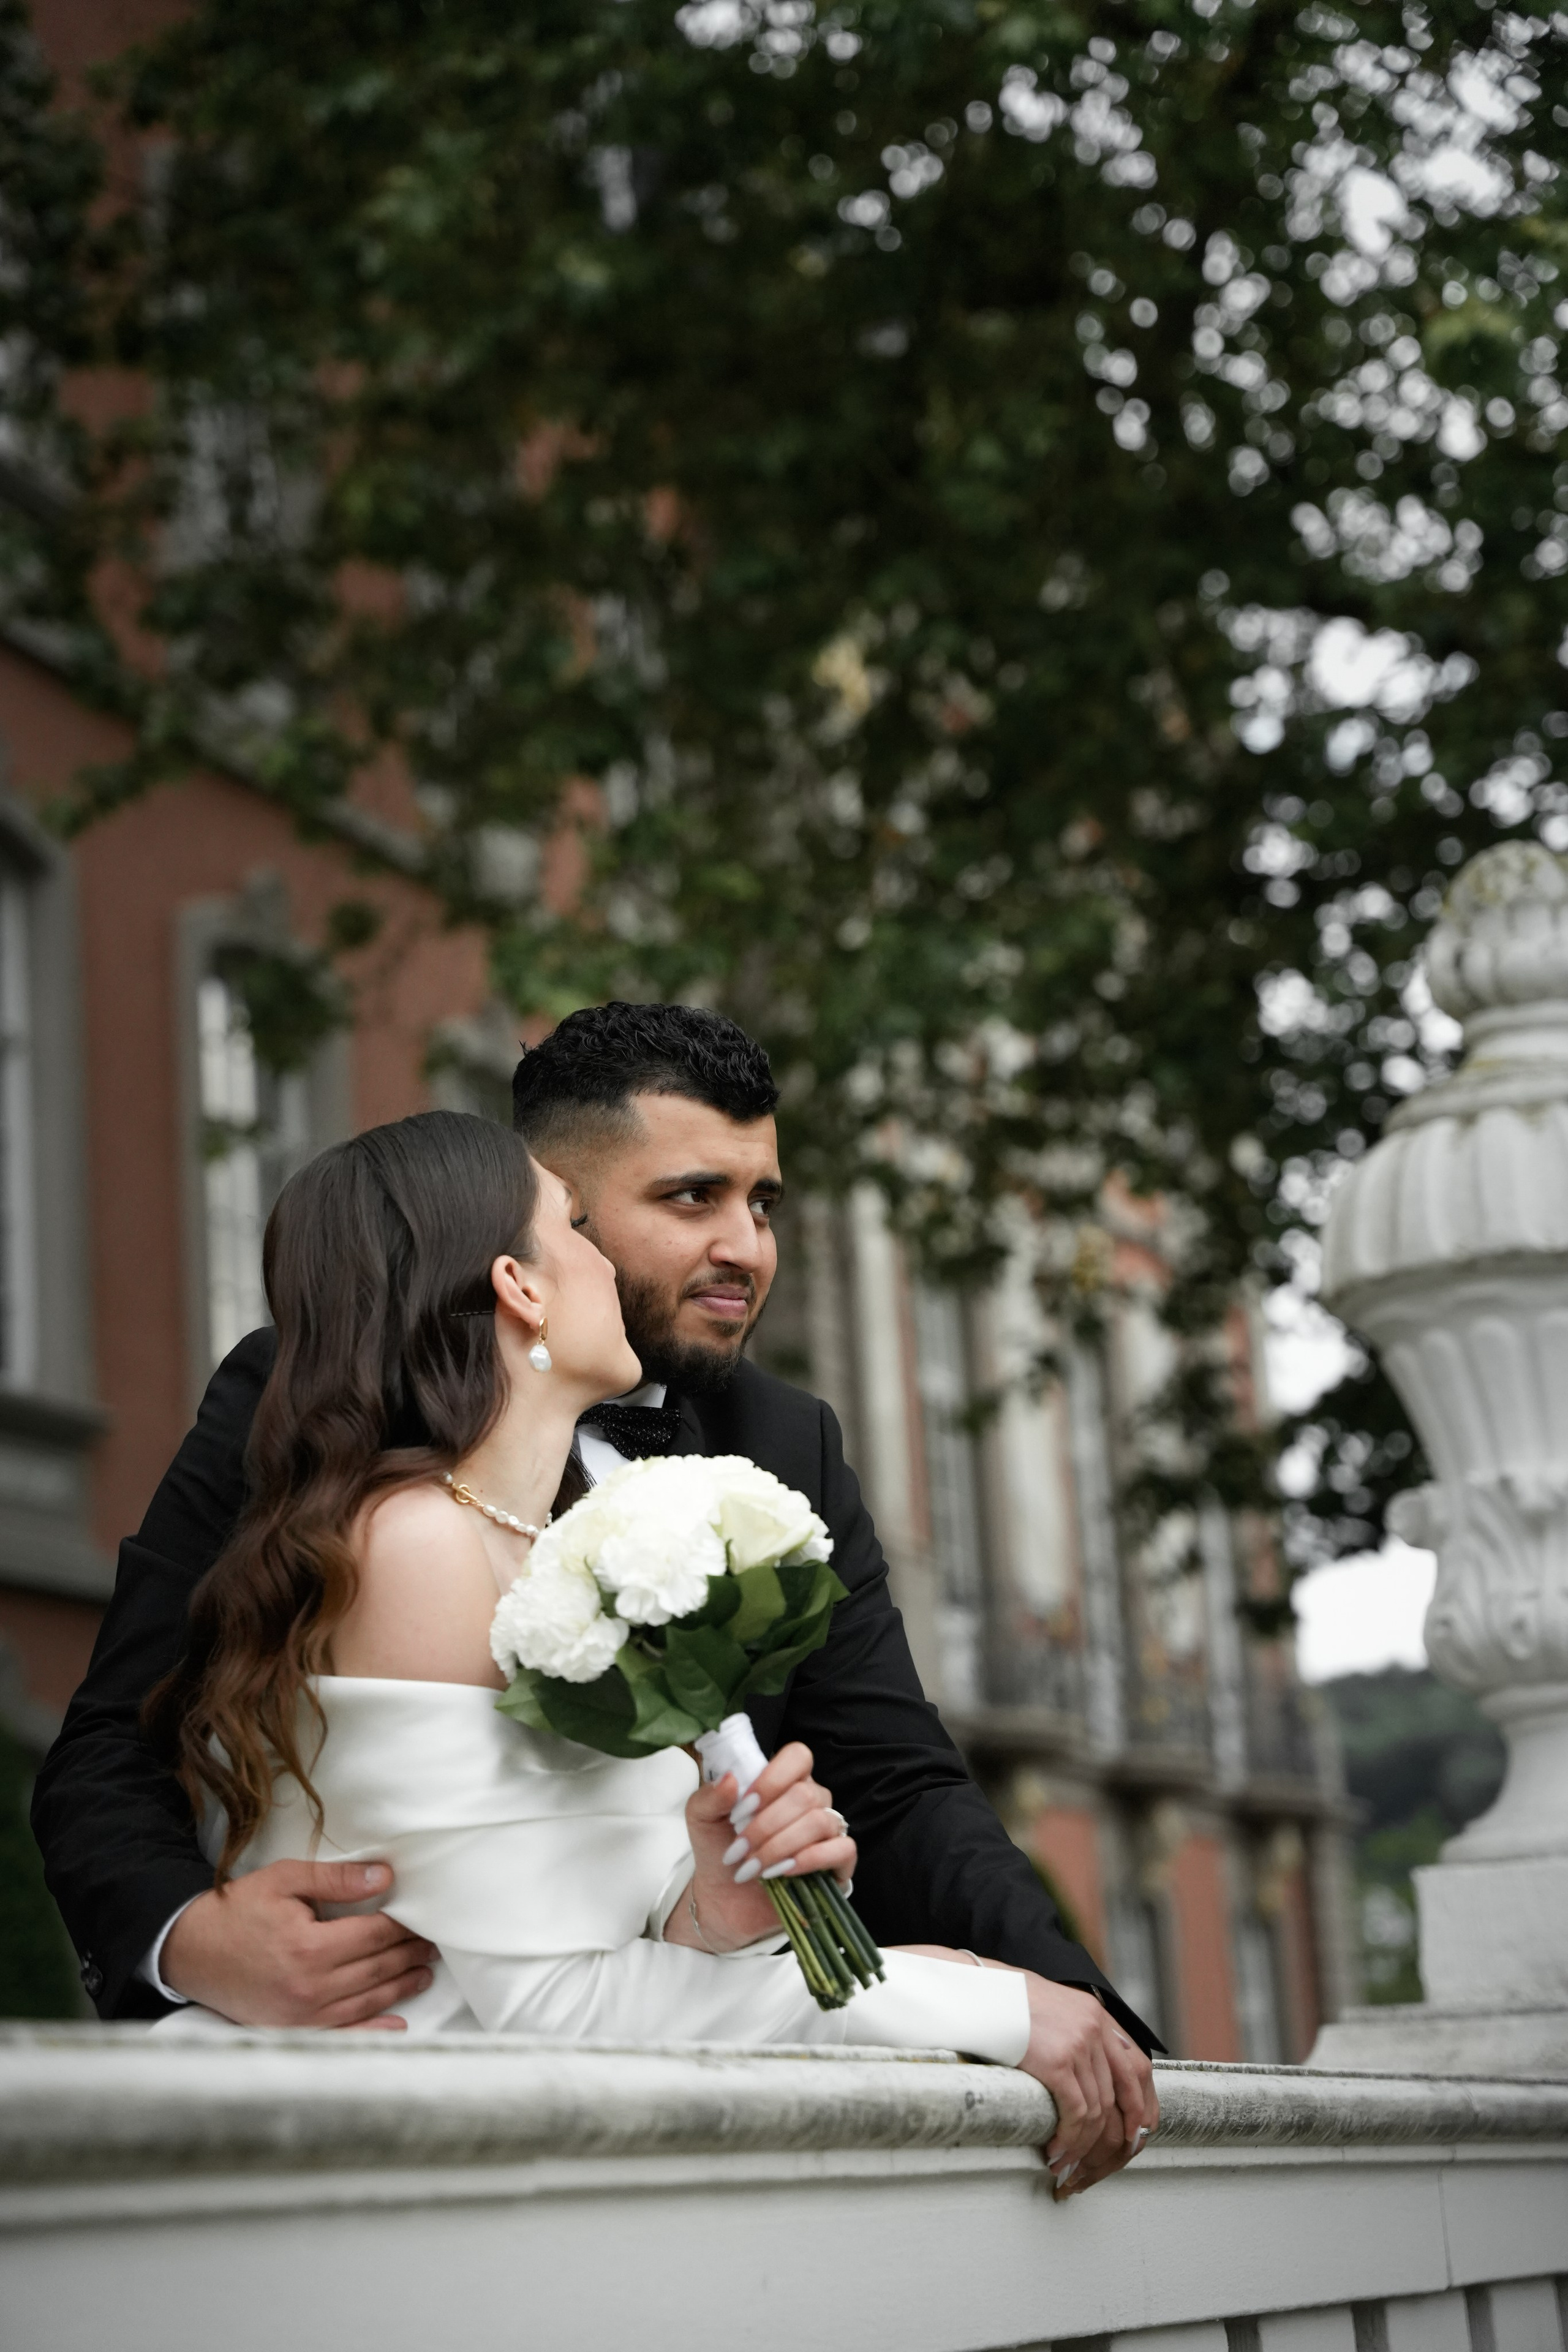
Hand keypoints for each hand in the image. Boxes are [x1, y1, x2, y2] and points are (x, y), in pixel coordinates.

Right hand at [160, 1860, 436, 2028]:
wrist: (189, 1951)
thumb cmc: (236, 1910)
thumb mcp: (283, 1880)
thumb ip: (334, 1879)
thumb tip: (383, 1876)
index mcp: (310, 1947)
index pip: (374, 1936)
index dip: (402, 1926)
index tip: (423, 1919)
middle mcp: (310, 1987)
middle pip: (375, 1969)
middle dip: (408, 1955)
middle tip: (433, 1945)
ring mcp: (301, 2014)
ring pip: (366, 2001)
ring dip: (399, 1987)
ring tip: (424, 1973)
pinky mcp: (291, 2028)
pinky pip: (342, 2032)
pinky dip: (373, 2030)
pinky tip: (397, 2024)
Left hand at [668, 1741, 856, 1953]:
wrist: (725, 1899)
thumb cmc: (719, 1851)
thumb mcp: (702, 1820)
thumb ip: (710, 1796)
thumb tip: (729, 1779)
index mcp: (784, 1781)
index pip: (797, 1757)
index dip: (772, 1780)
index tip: (743, 1808)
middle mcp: (812, 1801)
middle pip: (805, 1794)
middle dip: (766, 1825)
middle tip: (739, 1849)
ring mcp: (829, 1831)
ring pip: (821, 1821)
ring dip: (780, 1846)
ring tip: (753, 1867)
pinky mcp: (839, 1864)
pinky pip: (843, 1849)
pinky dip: (811, 1860)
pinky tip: (784, 1872)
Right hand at [1016, 1976, 1158, 2195]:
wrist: (979, 1994)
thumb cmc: (1006, 2004)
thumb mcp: (1053, 2011)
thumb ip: (1075, 2036)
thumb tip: (1083, 2078)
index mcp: (1097, 2016)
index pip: (1138, 2067)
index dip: (1140, 2105)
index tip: (1133, 2134)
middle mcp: (1095, 2028)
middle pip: (1121, 2095)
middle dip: (1114, 2136)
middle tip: (1098, 2161)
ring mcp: (1079, 2044)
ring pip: (1097, 2110)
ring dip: (1083, 2145)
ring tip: (1066, 2161)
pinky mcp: (1058, 2062)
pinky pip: (1076, 2113)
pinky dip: (1069, 2139)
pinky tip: (1055, 2150)